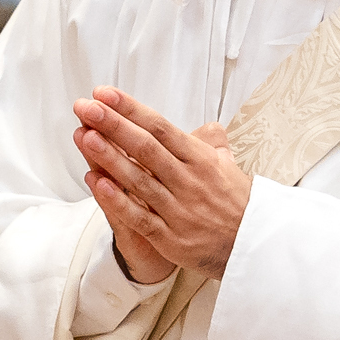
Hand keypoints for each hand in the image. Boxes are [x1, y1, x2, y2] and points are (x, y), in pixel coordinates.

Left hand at [74, 87, 251, 282]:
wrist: (255, 246)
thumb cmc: (238, 203)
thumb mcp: (230, 164)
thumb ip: (212, 141)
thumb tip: (204, 127)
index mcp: (201, 158)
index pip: (161, 126)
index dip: (131, 109)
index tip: (105, 94)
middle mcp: (188, 180)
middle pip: (146, 148)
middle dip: (113, 125)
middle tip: (86, 107)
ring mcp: (178, 209)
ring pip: (138, 179)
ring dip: (109, 157)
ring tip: (84, 136)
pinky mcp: (170, 238)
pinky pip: (139, 217)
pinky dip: (117, 200)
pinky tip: (96, 183)